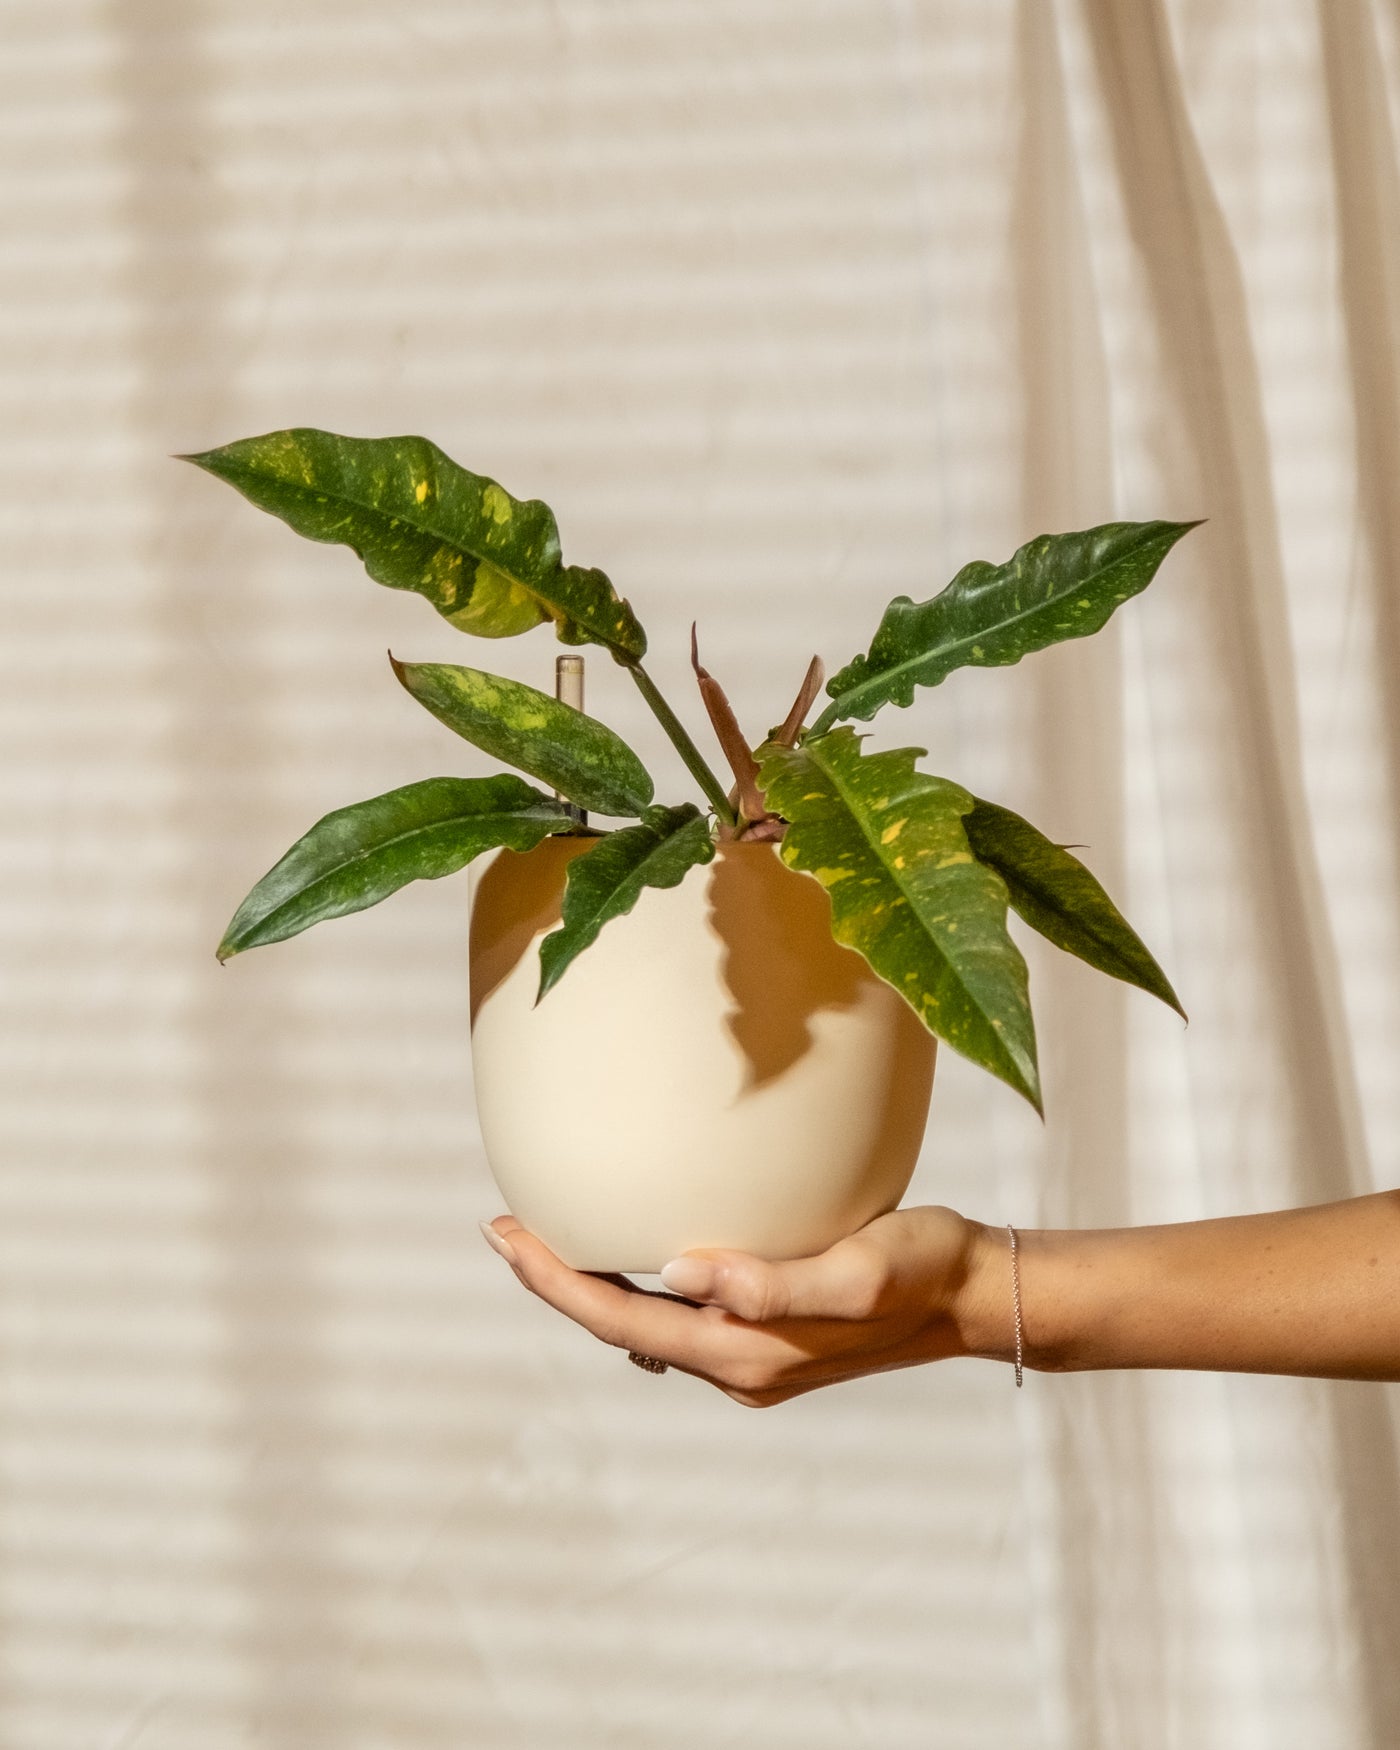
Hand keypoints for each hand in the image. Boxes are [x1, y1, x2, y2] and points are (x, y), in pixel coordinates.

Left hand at [481, 1206, 1009, 1405]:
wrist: (972, 1293)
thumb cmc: (921, 1268)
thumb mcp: (855, 1269)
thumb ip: (769, 1283)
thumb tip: (678, 1273)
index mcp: (747, 1352)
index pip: (623, 1318)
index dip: (556, 1281)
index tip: (505, 1235)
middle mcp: (739, 1364)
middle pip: (621, 1326)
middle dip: (558, 1282)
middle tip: (506, 1227)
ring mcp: (752, 1355)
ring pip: (647, 1323)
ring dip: (594, 1286)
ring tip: (551, 1236)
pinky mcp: (768, 1334)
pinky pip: (681, 1316)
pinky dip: (639, 1285)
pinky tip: (634, 1251)